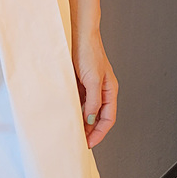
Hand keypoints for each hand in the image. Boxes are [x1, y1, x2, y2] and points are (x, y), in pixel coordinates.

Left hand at [72, 30, 117, 149]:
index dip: (99, 133)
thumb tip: (91, 119)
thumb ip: (93, 101)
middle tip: (78, 140)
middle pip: (98, 116)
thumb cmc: (88, 52)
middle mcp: (101, 90)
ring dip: (81, 120)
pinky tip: (66, 114)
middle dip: (90, 130)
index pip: (108, 118)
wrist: (77, 34)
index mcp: (109, 90)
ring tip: (71, 130)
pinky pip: (78, 100)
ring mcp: (90, 86)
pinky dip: (73, 109)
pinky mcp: (79, 82)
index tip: (89, 143)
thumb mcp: (93, 79)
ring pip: (87, 110)